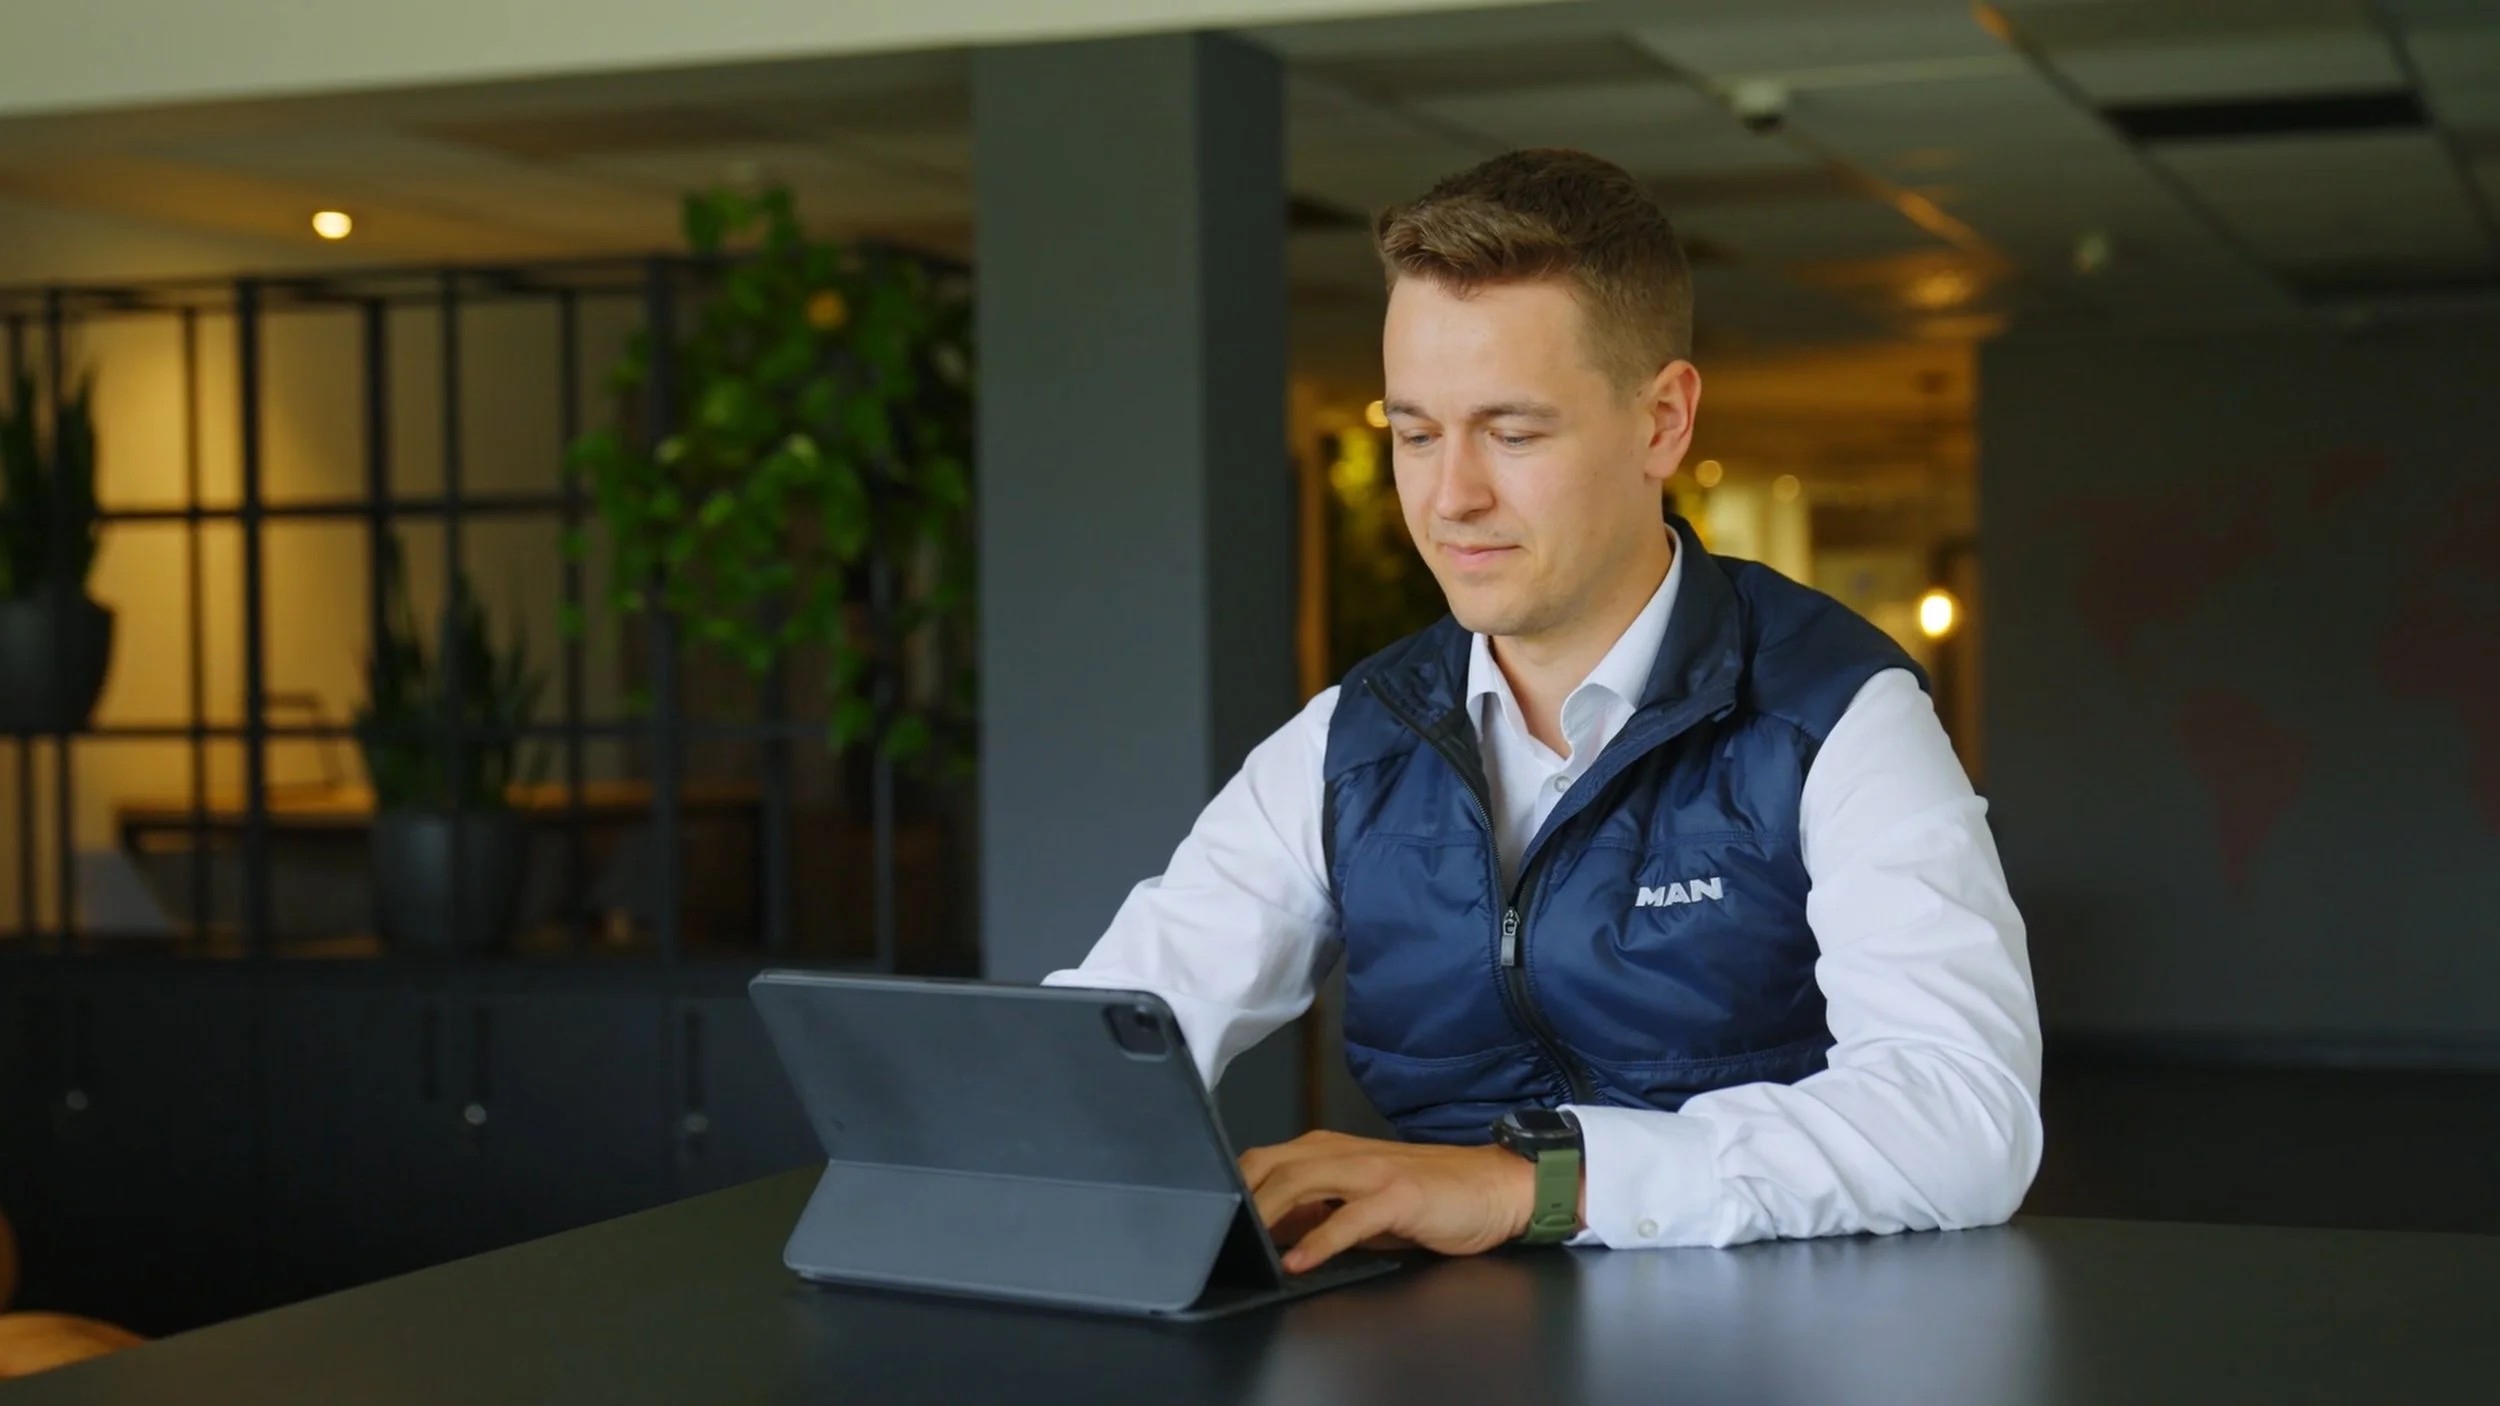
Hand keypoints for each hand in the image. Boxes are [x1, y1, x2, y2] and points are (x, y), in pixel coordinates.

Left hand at [1239, 1130, 1537, 1272]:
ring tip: (1245, 1244)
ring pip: (1300, 1183)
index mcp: (1330, 1151)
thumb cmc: (1429, 1196)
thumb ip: (1316, 1209)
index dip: (1234, 1185)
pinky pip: (1347, 1218)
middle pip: (1271, 1166)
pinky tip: (1298, 1261)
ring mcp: (1371, 1172)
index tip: (1211, 1215)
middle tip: (1218, 1231)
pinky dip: (1317, 1241)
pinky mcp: (1398, 1197)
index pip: (1264, 1160)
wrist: (1493, 1186)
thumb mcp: (1361, 1201)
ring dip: (1266, 1214)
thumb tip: (1270, 1232)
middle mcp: (1344, 1153)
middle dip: (1239, 1198)